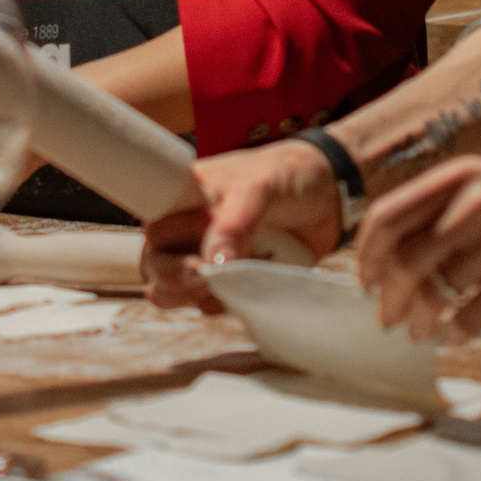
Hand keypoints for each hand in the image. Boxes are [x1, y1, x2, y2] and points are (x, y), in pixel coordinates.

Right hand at [141, 140, 342, 312]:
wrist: (330, 194)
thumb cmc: (287, 176)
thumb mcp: (258, 189)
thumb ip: (232, 225)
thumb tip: (213, 268)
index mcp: (181, 198)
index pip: (150, 232)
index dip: (162, 252)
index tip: (195, 264)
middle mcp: (186, 228)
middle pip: (156, 267)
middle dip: (179, 281)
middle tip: (211, 279)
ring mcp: (207, 257)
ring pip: (178, 292)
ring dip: (201, 297)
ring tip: (235, 282)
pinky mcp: (230, 280)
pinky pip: (212, 304)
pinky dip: (227, 305)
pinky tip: (251, 288)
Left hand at [355, 150, 480, 339]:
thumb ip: (441, 202)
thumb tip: (394, 249)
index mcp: (456, 176)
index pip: (386, 218)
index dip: (366, 255)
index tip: (365, 278)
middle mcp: (472, 207)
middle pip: (404, 262)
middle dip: (387, 298)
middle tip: (385, 317)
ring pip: (434, 294)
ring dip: (418, 321)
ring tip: (418, 330)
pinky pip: (470, 317)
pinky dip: (452, 332)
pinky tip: (452, 335)